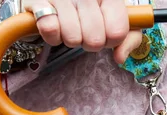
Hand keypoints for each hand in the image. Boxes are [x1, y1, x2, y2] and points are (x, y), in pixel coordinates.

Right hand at [23, 0, 142, 63]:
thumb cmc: (93, 8)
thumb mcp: (117, 18)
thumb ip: (128, 38)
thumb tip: (120, 57)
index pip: (117, 33)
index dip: (111, 40)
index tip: (106, 31)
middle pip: (95, 41)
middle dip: (90, 42)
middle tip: (85, 29)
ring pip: (73, 38)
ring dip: (71, 38)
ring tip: (70, 24)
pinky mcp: (38, 1)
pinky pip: (49, 30)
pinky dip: (52, 35)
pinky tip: (56, 23)